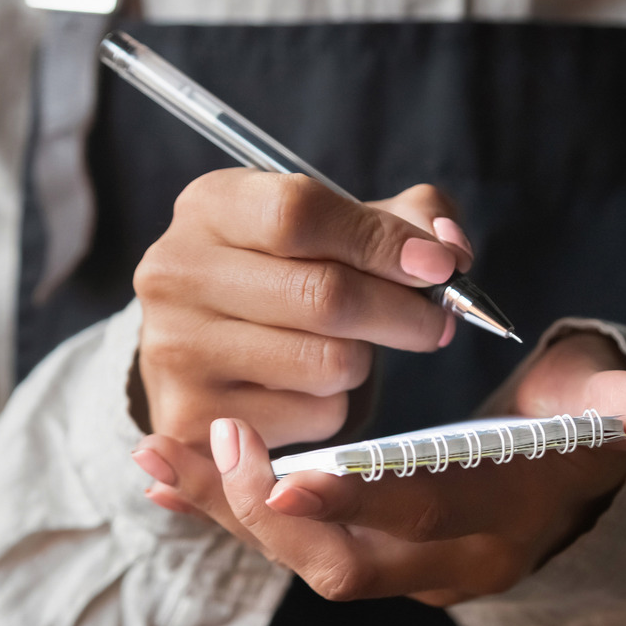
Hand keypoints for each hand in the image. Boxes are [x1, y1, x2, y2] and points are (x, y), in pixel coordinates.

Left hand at [131, 332, 625, 603]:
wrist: (548, 495)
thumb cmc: (565, 439)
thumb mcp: (596, 419)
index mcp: (493, 529)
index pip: (417, 522)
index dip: (354, 505)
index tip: (285, 480)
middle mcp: (436, 567)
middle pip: (338, 563)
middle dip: (263, 517)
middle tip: (208, 446)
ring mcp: (390, 569)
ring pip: (292, 558)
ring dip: (219, 512)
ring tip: (149, 457)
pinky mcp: (351, 551)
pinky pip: (277, 543)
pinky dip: (217, 509)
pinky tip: (157, 473)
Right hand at [134, 170, 473, 448]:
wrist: (203, 348)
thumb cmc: (285, 276)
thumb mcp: (335, 227)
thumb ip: (407, 220)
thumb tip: (450, 251)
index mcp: (210, 206)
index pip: (301, 213)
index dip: (383, 242)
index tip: (440, 266)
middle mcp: (176, 272)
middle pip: (324, 295)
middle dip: (404, 313)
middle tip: (437, 322)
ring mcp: (175, 349)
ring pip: (328, 363)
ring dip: (363, 362)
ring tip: (347, 349)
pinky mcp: (192, 418)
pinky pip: (314, 418)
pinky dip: (334, 406)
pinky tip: (307, 389)